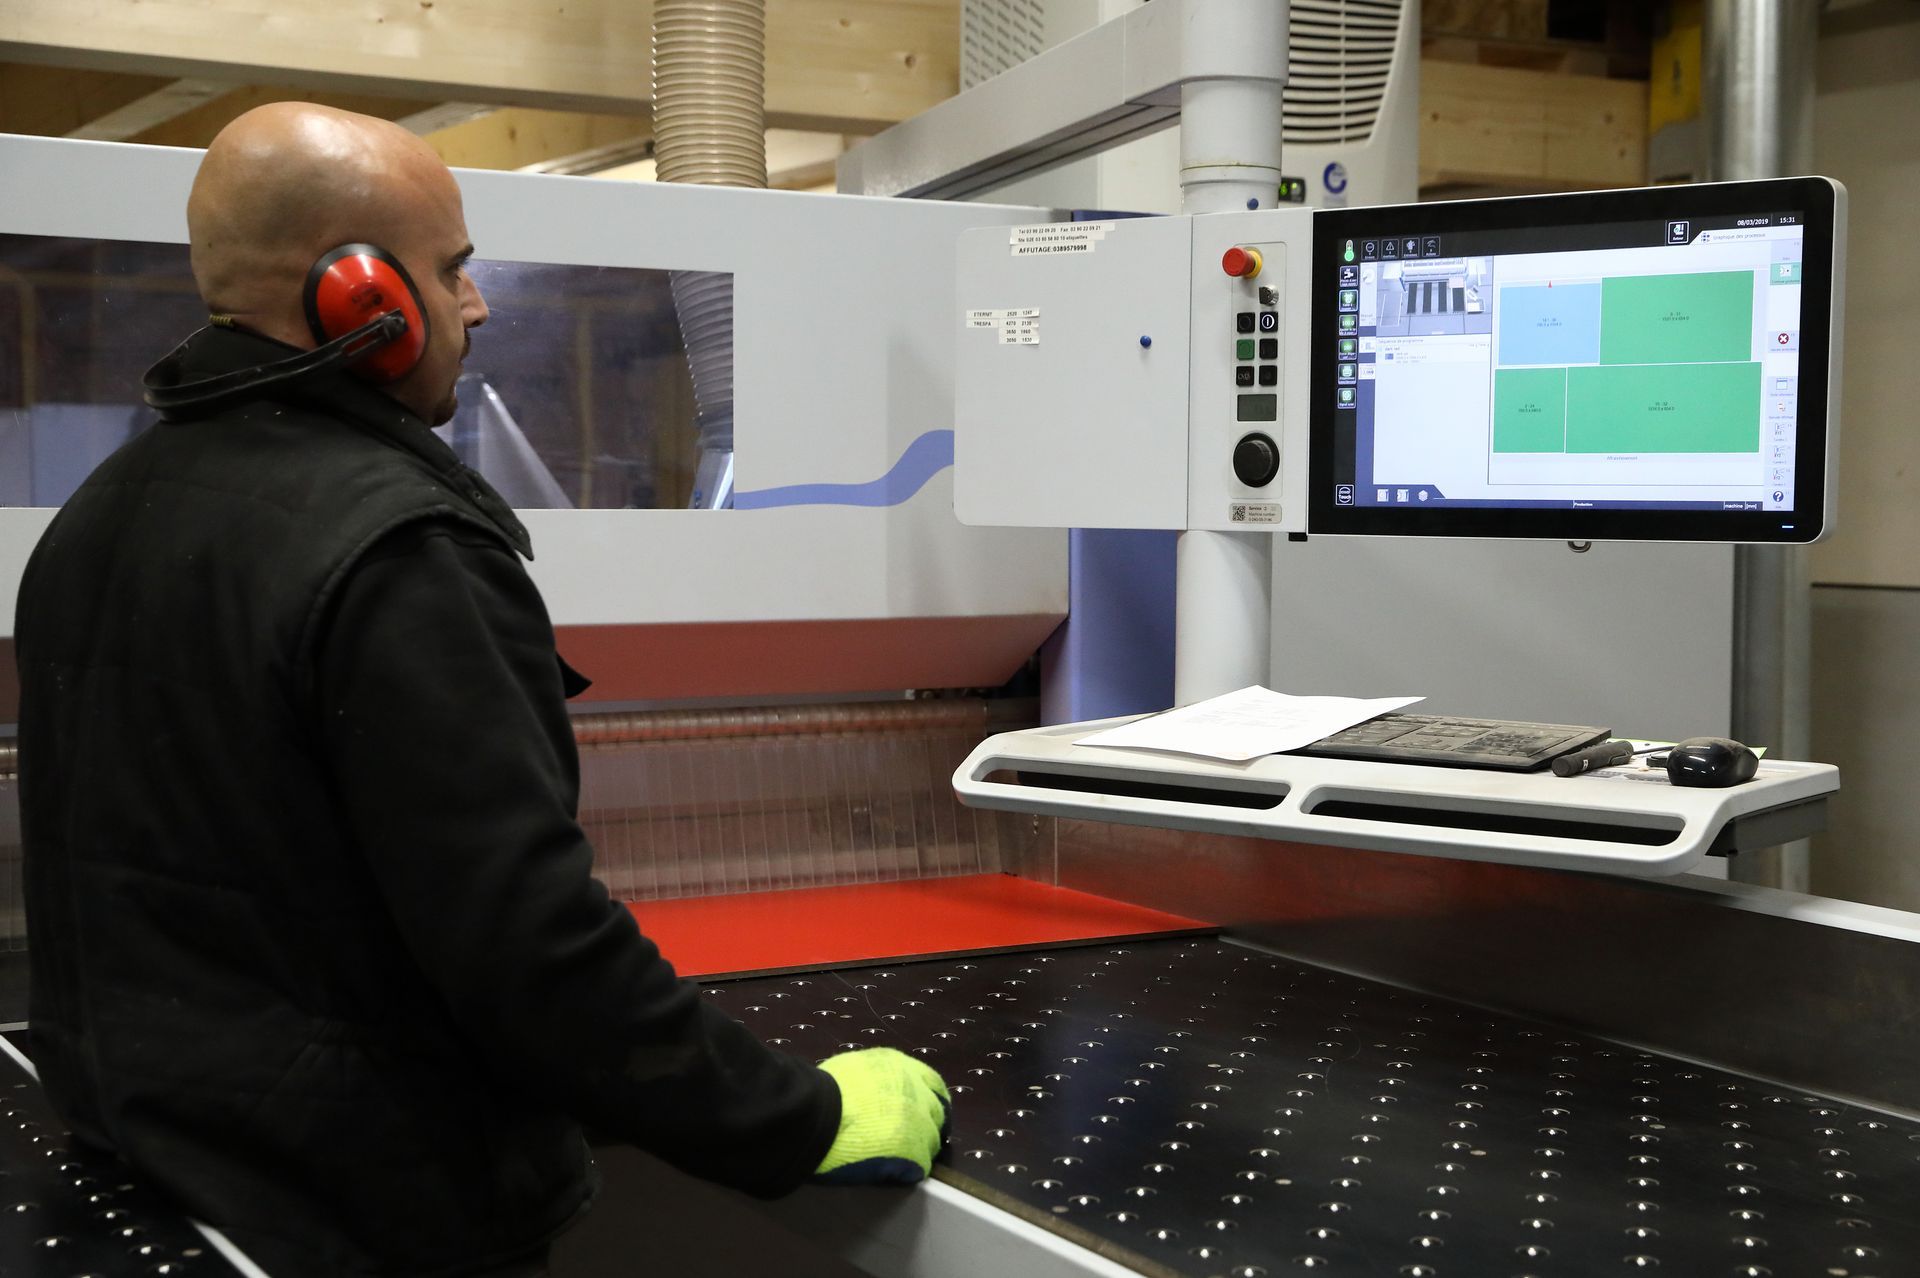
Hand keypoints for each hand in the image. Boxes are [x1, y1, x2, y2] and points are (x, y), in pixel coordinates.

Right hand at [811, 1047, 950, 1184]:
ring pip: (931, 1140)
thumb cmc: (824, 1092)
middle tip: (911, 1139)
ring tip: (896, 1159)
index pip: (931, 1082)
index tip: (919, 1112)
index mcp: (901, 1067)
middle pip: (938, 1112)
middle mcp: (917, 1090)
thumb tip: (872, 1090)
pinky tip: (890, 1173)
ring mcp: (919, 1121)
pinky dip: (906, 1171)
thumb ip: (873, 1079)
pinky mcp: (914, 1152)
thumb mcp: (854, 1070)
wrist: (816, 1115)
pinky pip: (919, 1166)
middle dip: (927, 1125)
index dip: (926, 1099)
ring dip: (918, 1149)